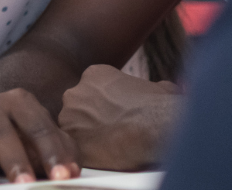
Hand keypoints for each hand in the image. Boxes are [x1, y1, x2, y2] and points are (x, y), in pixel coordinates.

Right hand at [0, 88, 80, 186]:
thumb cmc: (23, 135)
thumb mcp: (45, 139)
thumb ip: (62, 152)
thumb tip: (72, 172)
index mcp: (18, 101)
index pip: (37, 126)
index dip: (51, 152)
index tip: (62, 176)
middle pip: (1, 131)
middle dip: (14, 159)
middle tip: (25, 183)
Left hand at [57, 64, 181, 171]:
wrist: (154, 127)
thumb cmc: (159, 106)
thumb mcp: (159, 87)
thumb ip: (151, 87)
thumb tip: (162, 89)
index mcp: (94, 75)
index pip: (91, 89)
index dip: (103, 104)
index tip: (115, 114)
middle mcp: (75, 93)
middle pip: (78, 108)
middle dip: (91, 119)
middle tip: (110, 131)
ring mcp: (70, 117)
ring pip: (74, 129)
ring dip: (88, 137)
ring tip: (110, 146)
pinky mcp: (73, 142)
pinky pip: (77, 150)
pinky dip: (88, 154)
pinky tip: (105, 157)